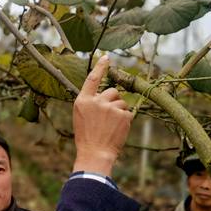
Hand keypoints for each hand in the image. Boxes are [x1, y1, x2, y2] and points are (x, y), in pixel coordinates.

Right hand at [72, 56, 131, 174]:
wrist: (95, 153)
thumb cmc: (87, 137)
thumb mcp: (82, 116)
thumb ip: (91, 103)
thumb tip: (105, 95)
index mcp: (83, 100)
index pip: (92, 78)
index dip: (100, 67)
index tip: (106, 57)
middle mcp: (96, 101)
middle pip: (112, 91)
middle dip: (114, 101)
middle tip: (108, 117)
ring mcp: (110, 107)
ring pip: (122, 102)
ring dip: (120, 111)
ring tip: (111, 126)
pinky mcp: (123, 115)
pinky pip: (128, 112)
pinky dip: (126, 120)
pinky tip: (118, 130)